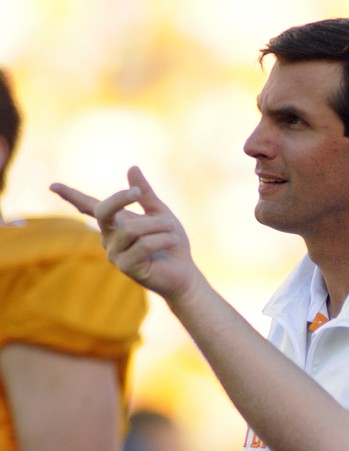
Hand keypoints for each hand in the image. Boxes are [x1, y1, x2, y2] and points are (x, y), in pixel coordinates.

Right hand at [50, 166, 201, 300]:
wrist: (184, 272)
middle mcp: (109, 238)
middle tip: (138, 193)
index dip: (71, 195)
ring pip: (132, 229)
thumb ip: (145, 193)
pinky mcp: (126, 267)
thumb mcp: (161, 213)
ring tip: (172, 230)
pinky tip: (173, 240)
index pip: (89, 207)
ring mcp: (114, 253)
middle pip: (103, 211)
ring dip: (159, 225)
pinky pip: (144, 245)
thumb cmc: (171, 241)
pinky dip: (164, 238)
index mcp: (115, 223)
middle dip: (121, 198)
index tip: (52, 185)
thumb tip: (132, 168)